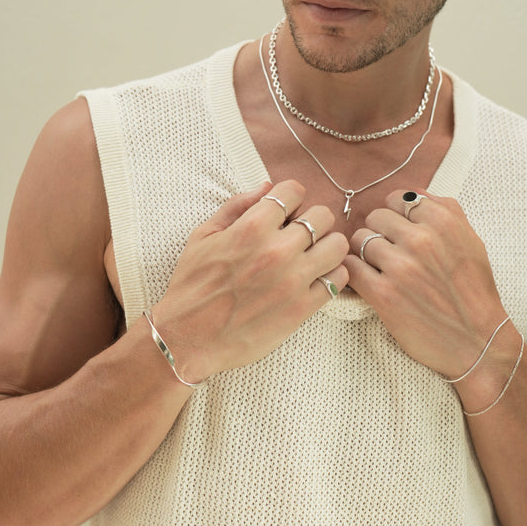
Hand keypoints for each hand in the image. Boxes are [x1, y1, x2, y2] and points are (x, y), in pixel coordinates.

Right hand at [151, 181, 348, 382]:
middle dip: (312, 221)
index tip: (285, 212)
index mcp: (251, 228)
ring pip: (338, 245)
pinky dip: (332, 276)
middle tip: (300, 236)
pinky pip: (338, 280)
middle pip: (323, 215)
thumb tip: (267, 186)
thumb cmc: (192, 286)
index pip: (294, 191)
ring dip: (327, 247)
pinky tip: (315, 279)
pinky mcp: (302, 308)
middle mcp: (276, 250)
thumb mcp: (203, 236)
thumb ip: (236, 206)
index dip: (291, 198)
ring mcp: (292, 280)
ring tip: (312, 256)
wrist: (188, 338)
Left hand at [345, 189, 506, 375]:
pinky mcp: (383, 295)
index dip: (396, 216)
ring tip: (381, 269)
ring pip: (360, 240)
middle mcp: (421, 240)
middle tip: (390, 253)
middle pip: (375, 217)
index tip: (401, 232)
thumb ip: (445, 210)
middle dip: (379, 233)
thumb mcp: (471, 241)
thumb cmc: (474, 291)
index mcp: (443, 222)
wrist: (478, 341)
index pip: (398, 199)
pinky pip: (351, 267)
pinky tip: (368, 281)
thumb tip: (412, 194)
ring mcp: (400, 267)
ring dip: (366, 253)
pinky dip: (354, 272)